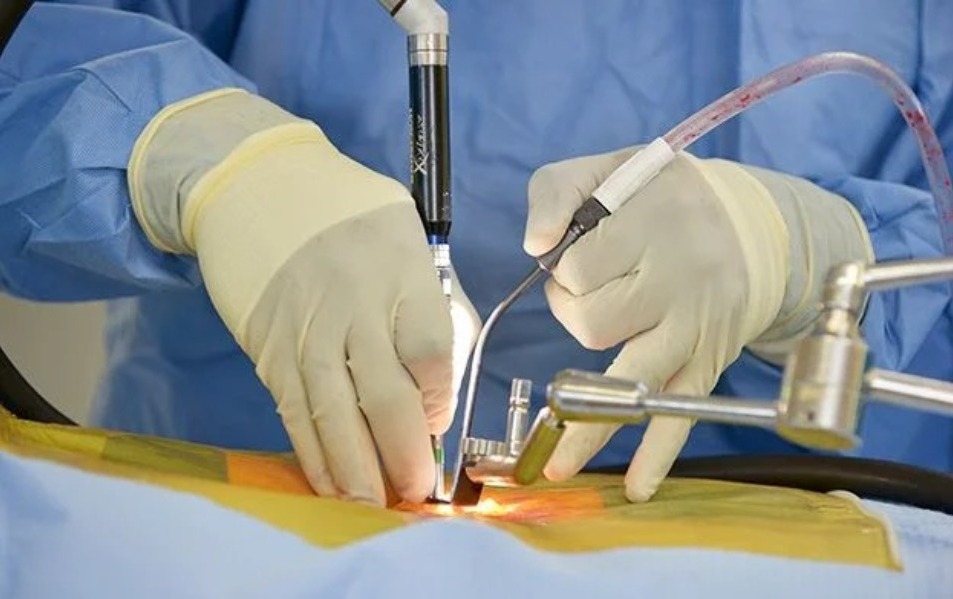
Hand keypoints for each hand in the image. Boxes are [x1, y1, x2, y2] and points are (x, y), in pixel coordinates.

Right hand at [129, 89, 477, 505]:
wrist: (252, 185)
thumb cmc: (343, 208)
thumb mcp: (404, 232)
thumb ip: (428, 297)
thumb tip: (437, 374)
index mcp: (400, 272)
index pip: (429, 350)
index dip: (438, 398)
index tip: (438, 424)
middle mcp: (354, 308)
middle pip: (385, 396)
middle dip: (403, 453)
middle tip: (415, 490)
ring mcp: (307, 334)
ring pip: (335, 416)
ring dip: (357, 470)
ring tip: (376, 507)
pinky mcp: (270, 352)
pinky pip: (295, 413)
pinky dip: (315, 455)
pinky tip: (333, 485)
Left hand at [523, 145, 871, 500]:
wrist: (748, 225)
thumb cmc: (659, 199)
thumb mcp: (608, 168)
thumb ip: (557, 192)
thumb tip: (534, 245)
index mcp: (652, 225)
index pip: (579, 265)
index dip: (563, 267)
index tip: (575, 257)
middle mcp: (677, 281)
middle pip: (594, 322)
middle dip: (575, 312)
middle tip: (592, 291)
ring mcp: (692, 329)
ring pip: (626, 377)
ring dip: (588, 423)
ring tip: (556, 465)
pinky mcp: (705, 363)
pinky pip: (679, 414)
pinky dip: (658, 454)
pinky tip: (636, 486)